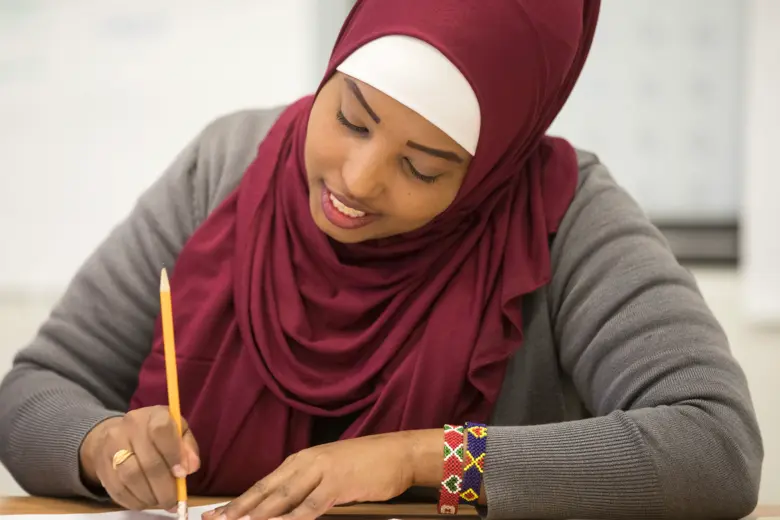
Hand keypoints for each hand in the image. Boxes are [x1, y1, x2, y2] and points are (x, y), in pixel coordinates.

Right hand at [79, 405, 199, 509]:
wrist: (116, 434)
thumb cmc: (156, 434)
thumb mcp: (178, 431)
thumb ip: (187, 447)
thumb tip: (190, 468)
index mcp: (153, 415)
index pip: (161, 430)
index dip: (173, 455)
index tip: (182, 474)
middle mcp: (129, 427)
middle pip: (147, 461)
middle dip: (164, 487)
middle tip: (173, 500)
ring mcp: (112, 446)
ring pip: (130, 477)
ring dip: (149, 496)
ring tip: (160, 501)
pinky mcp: (101, 466)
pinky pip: (117, 489)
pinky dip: (134, 500)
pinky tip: (145, 501)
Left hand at [206, 430, 442, 519]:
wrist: (398, 453)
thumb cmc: (366, 465)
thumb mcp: (330, 472)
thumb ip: (307, 487)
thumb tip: (285, 508)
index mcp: (301, 460)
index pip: (263, 484)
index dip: (240, 502)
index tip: (217, 515)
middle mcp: (305, 463)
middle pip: (265, 491)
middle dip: (238, 509)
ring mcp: (320, 472)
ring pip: (281, 499)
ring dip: (258, 514)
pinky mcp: (337, 484)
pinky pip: (309, 506)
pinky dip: (292, 519)